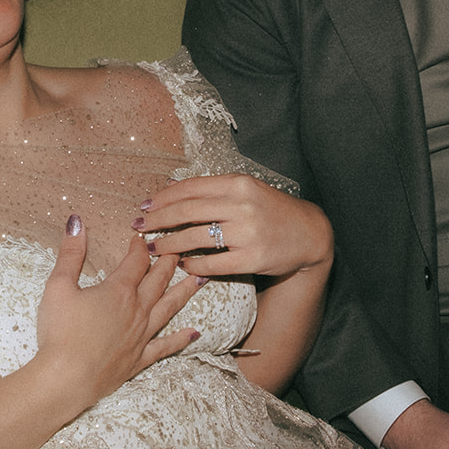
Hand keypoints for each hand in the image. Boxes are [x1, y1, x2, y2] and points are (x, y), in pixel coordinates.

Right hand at [34, 217, 204, 411]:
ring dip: (185, 292)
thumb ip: (70, 253)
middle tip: (180, 248)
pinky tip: (194, 333)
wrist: (65, 379)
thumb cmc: (60, 332)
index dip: (139, 247)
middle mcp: (136, 310)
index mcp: (118, 291)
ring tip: (201, 279)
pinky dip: (181, 339)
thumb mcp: (59, 286)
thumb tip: (76, 221)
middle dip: (168, 262)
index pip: (136, 261)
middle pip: (158, 280)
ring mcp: (141, 336)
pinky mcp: (139, 359)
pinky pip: (166, 346)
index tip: (141, 237)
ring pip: (169, 308)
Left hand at [137, 174, 333, 279]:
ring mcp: (247, 232)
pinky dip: (193, 263)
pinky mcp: (252, 258)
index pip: (191, 187)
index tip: (145, 205)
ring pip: (195, 237)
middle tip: (140, 226)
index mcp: (238, 183)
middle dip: (158, 219)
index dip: (163, 197)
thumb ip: (214, 190)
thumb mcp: (247, 190)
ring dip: (169, 244)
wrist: (309, 233)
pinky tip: (182, 264)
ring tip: (154, 248)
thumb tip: (172, 190)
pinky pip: (212, 263)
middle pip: (188, 211)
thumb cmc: (271, 210)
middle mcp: (241, 205)